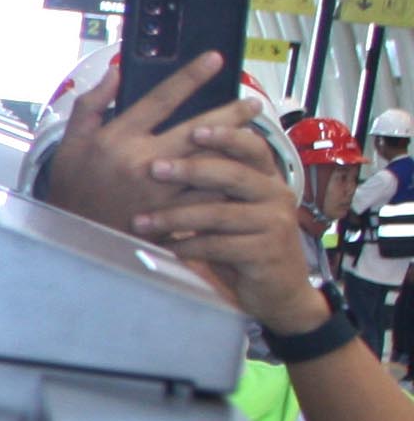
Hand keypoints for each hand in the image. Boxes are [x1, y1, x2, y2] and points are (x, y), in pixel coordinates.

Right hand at [39, 53, 238, 235]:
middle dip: (232, 113)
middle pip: (199, 130)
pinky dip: (227, 185)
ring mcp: (160, 191)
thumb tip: (115, 73)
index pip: (161, 99)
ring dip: (236, 151)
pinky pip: (209, 197)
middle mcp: (142, 162)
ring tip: (253, 138)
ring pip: (210, 165)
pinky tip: (242, 175)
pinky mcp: (172, 216)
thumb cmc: (72, 190)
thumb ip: (91, 105)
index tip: (215, 59)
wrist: (73, 241)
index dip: (191, 76)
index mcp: (117, 138)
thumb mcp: (70, 143)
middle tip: (253, 103)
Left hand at [134, 119, 330, 337]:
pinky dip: (187, 245)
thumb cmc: (245, 244)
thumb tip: (164, 158)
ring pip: (219, 213)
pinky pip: (219, 245)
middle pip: (233, 174)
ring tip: (141, 220)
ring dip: (175, 216)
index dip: (226, 136)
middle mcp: (277, 195)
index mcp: (269, 178)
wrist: (279, 291)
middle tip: (155, 169)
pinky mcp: (267, 252)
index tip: (194, 129)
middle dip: (190, 170)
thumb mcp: (233, 209)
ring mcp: (275, 223)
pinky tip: (165, 247)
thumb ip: (215, 187)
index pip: (253, 148)